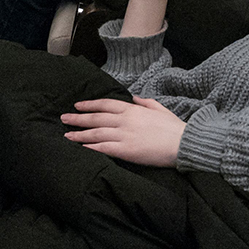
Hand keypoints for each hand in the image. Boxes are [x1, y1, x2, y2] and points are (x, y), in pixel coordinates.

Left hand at [61, 96, 185, 165]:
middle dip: (78, 118)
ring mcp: (125, 135)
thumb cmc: (174, 128)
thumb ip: (145, 102)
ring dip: (79, 133)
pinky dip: (90, 147)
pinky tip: (80, 147)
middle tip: (64, 118)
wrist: (183, 143)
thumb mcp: (160, 109)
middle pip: (96, 118)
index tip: (78, 105)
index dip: (90, 104)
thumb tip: (135, 98)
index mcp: (133, 109)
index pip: (106, 104)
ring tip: (66, 135)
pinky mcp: (126, 150)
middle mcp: (126, 120)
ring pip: (96, 132)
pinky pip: (103, 148)